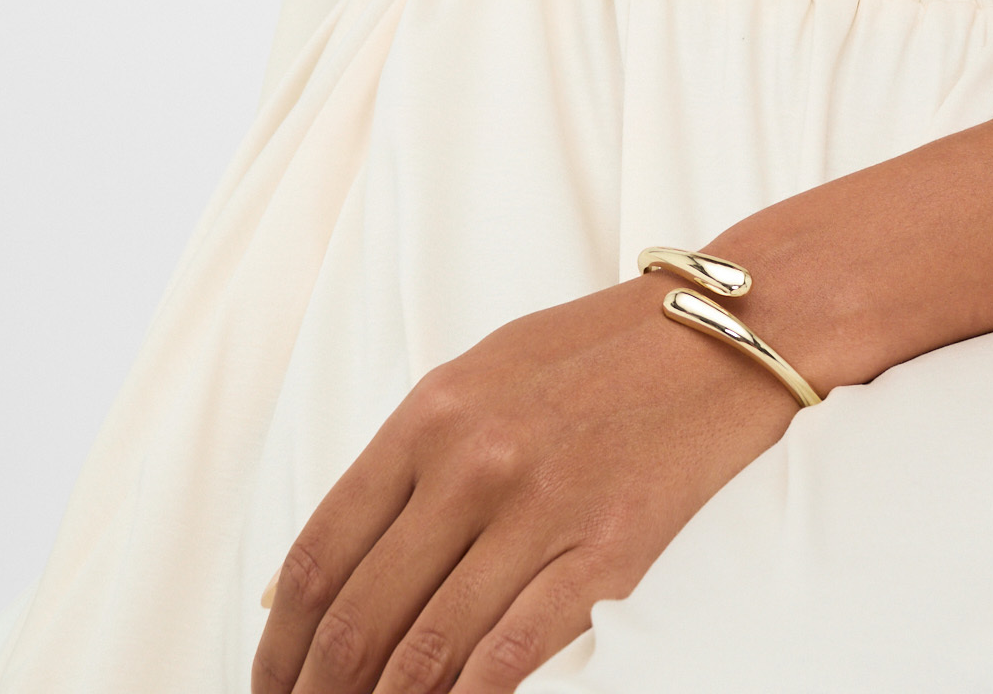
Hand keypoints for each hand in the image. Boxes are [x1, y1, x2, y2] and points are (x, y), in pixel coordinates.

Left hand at [253, 281, 798, 692]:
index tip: (269, 688)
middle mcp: (472, 462)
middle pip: (360, 615)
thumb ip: (399, 468)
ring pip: (425, 651)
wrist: (723, 333)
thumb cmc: (599, 354)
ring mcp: (541, 508)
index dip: (278, 644)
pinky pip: (509, 657)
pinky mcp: (607, 552)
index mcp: (431, 413)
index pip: (320, 554)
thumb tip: (299, 584)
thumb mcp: (482, 376)